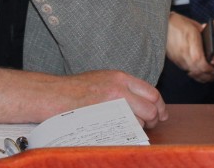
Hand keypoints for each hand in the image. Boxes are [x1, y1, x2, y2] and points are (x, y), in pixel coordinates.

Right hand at [50, 70, 167, 128]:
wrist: (52, 94)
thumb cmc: (74, 89)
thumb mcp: (102, 79)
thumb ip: (122, 87)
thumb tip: (143, 101)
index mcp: (120, 78)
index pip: (152, 93)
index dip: (159, 107)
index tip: (160, 115)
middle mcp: (119, 90)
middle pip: (150, 109)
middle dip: (152, 120)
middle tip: (148, 125)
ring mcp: (112, 106)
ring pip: (139, 123)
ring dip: (137, 129)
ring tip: (127, 129)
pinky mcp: (104, 120)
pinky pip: (125, 132)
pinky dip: (126, 135)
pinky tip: (120, 134)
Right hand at [164, 12, 213, 82]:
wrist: (162, 25)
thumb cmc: (179, 23)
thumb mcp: (196, 26)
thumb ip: (206, 37)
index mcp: (191, 39)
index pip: (199, 60)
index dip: (208, 68)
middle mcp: (183, 51)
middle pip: (196, 70)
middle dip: (207, 75)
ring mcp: (178, 57)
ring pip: (191, 72)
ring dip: (201, 76)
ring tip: (209, 76)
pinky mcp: (174, 60)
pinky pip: (186, 70)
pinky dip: (194, 74)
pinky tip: (199, 73)